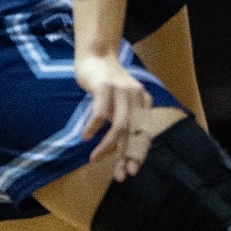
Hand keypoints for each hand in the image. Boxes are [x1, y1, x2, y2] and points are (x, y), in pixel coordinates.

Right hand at [76, 53, 152, 180]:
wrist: (97, 55)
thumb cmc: (106, 84)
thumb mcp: (119, 102)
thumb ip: (122, 121)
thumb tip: (117, 151)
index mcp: (143, 103)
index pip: (144, 133)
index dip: (137, 154)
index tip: (130, 172)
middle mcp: (137, 97)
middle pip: (135, 133)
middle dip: (127, 156)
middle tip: (119, 175)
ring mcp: (122, 91)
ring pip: (120, 125)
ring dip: (108, 146)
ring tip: (95, 158)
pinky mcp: (105, 87)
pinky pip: (101, 113)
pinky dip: (93, 127)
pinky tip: (86, 137)